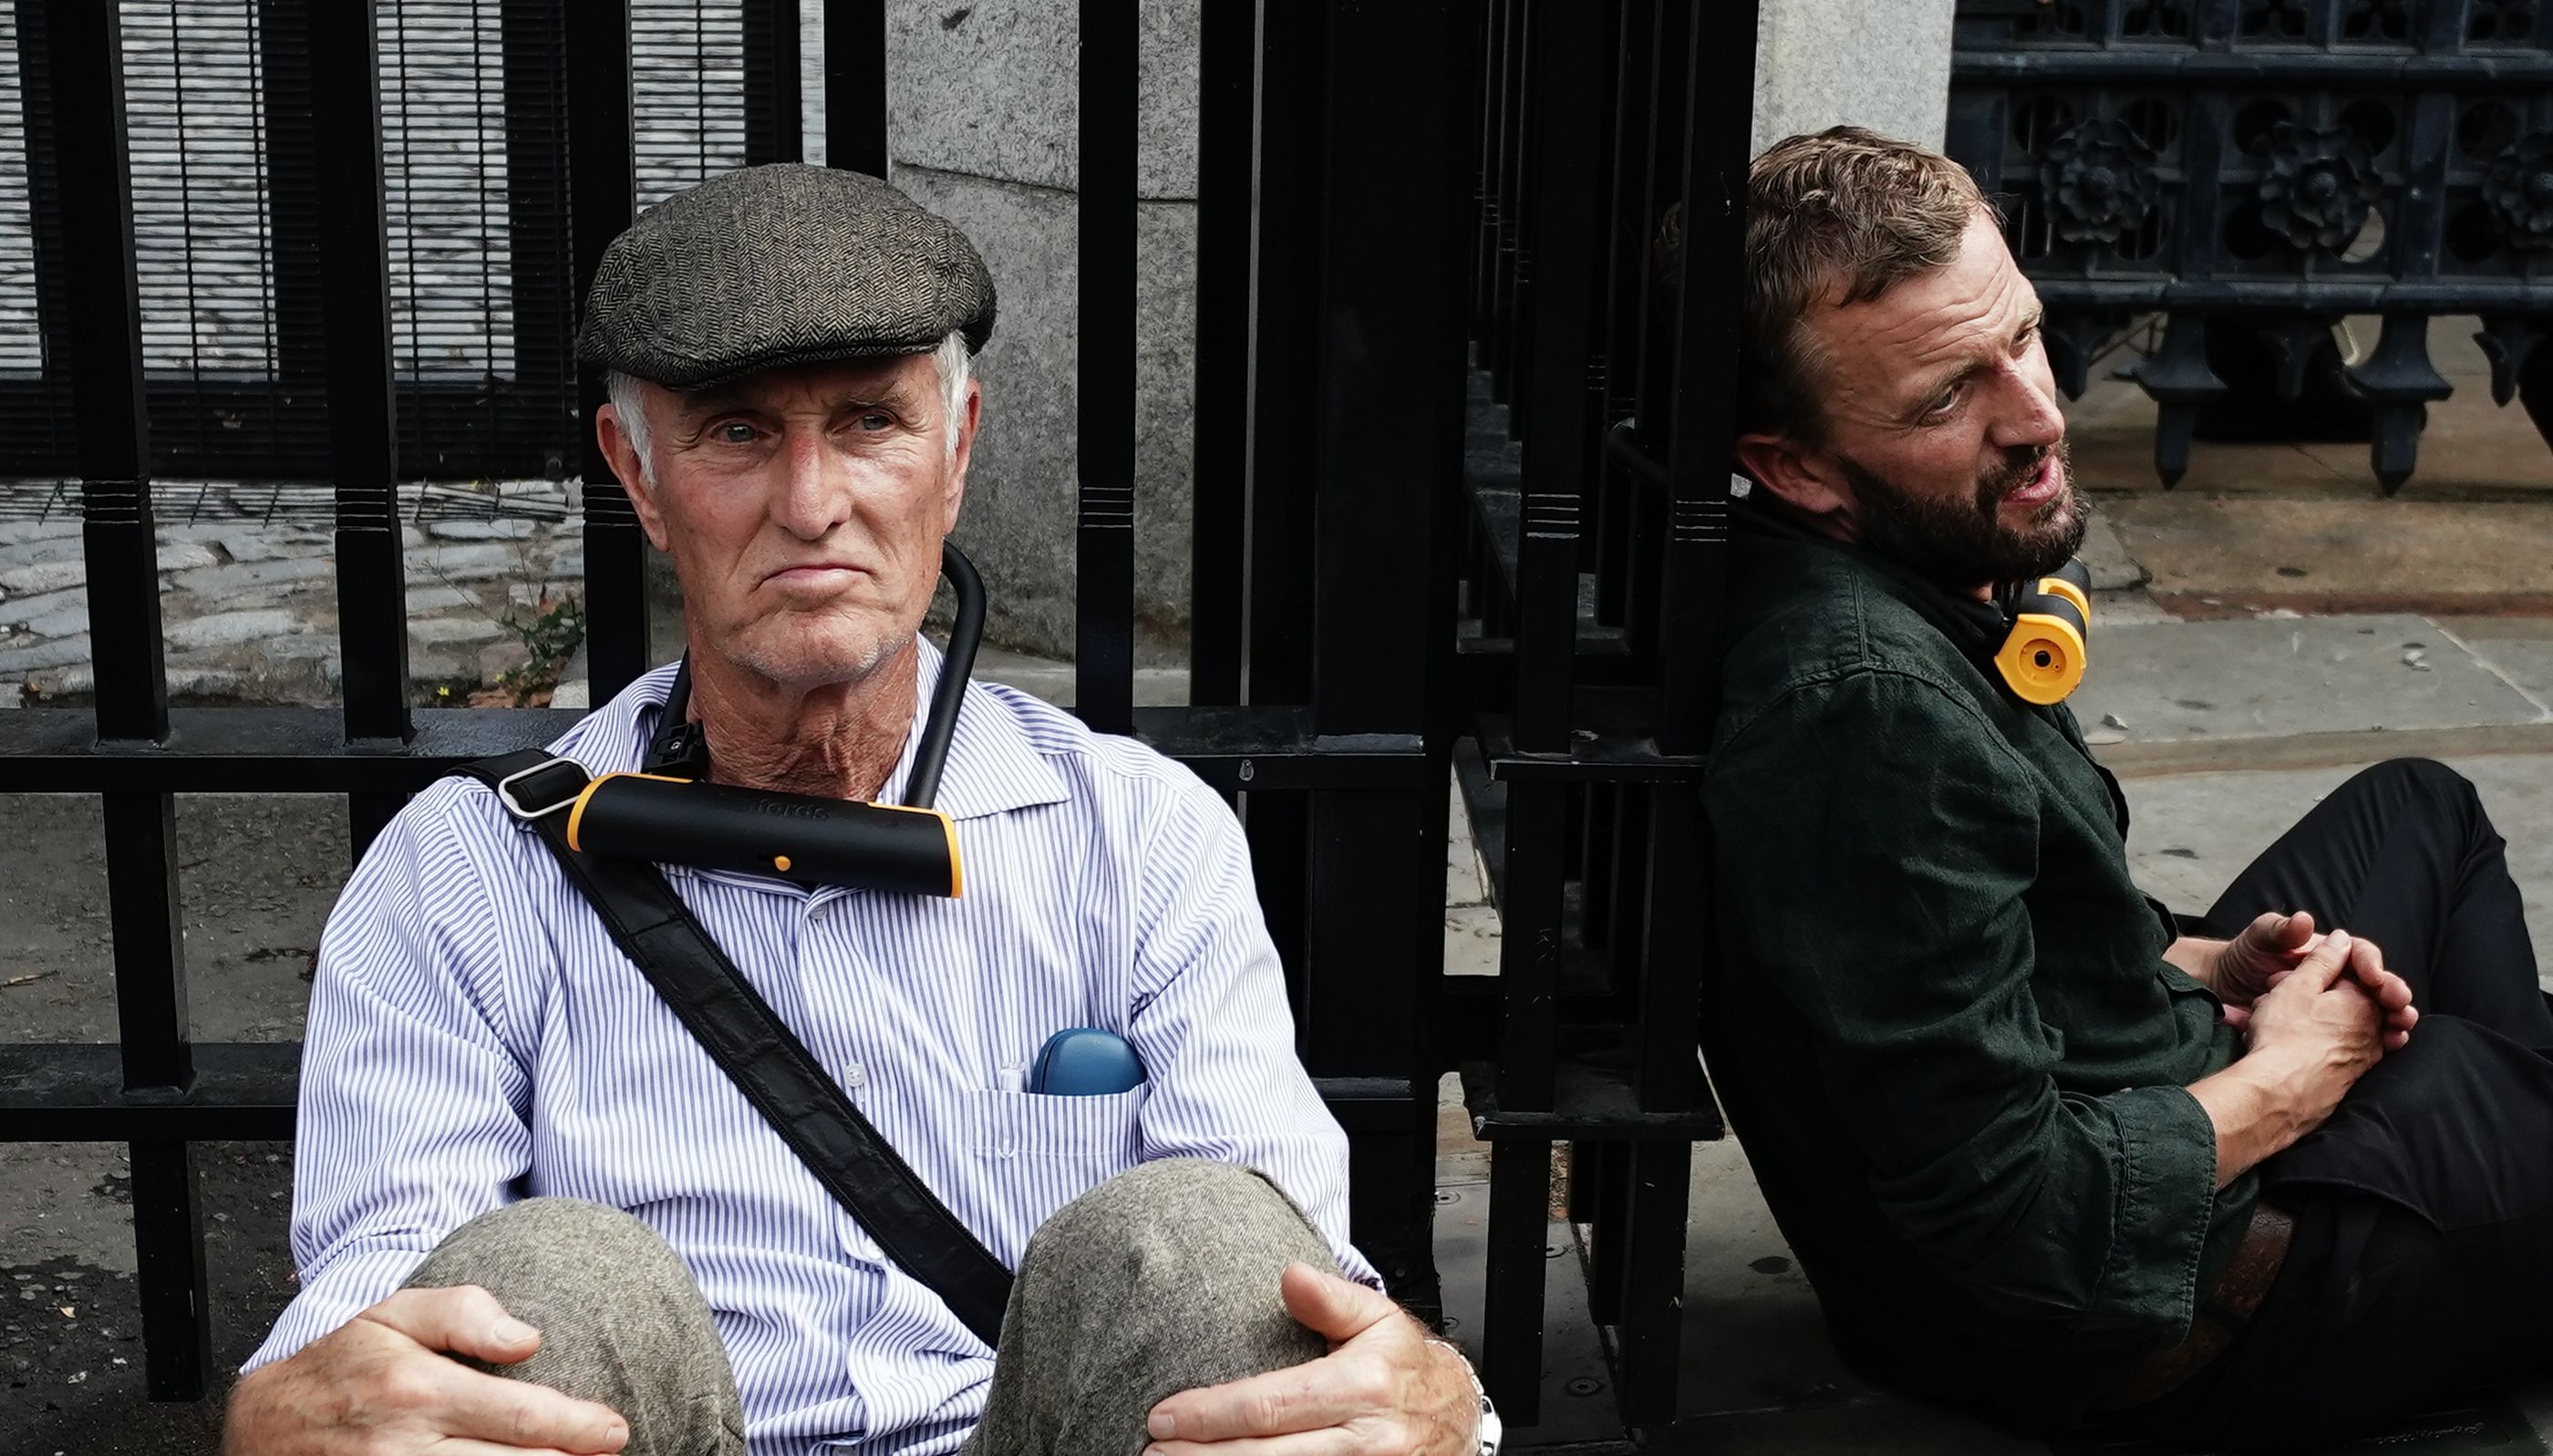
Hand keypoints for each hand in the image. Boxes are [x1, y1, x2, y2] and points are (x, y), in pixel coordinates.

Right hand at [221, 1284, 629, 1455]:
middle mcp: (405, 1448)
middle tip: (601, 1452)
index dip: (580, 1428)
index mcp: (419, 1390)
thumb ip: (464, 1313)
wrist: (260, 1420)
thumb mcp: (392, 1312)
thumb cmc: (339, 1360)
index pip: (524, 1418)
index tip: (615, 1431)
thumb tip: (529, 1340)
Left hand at [1144, 1263, 1478, 1455]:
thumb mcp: (1379, 1321)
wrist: (1459, 1420)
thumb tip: (1289, 1275)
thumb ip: (1331, 1300)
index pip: (1269, 1405)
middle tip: (1150, 1451)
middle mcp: (1365, 1442)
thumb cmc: (1405, 1370)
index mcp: (1362, 1387)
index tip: (1162, 1416)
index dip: (1210, 1415)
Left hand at [2214, 911, 2415, 1050]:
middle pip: (2377, 984)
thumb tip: (2305, 920)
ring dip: (2394, 1018)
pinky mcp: (2335, 1030)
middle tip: (2400, 1005)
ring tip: (2402, 1027)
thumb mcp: (2258, 940)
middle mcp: (2339, 978)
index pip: (2360, 954)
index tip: (2373, 976)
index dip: (2371, 963)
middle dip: (2393, 992)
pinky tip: (2391, 1044)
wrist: (2224, 992)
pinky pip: (2365, 1034)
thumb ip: (2279, 930)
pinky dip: (2381, 1039)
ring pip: (2377, 1011)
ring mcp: (2339, 1006)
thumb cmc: (2242, 958)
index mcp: (2327, 953)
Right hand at [2241, 928, 2383, 1127]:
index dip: (2323, 972)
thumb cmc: (2283, 1036)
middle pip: (2349, 1004)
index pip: (2356, 977)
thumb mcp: (2298, 984)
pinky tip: (2294, 1049)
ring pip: (2343, 1030)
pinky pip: (2338, 1055)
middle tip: (2277, 997)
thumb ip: (2323, 959)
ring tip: (2278, 1023)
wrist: (2276, 1096)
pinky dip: (2318, 1047)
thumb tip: (2343, 940)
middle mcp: (2374, 1033)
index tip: (2295, 976)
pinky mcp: (2349, 1083)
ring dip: (2316, 1023)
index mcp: (2365, 1003)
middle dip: (2318, 998)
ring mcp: (2364, 1061)